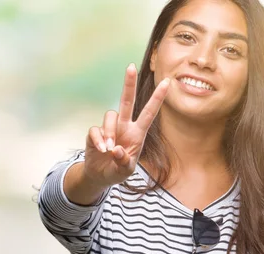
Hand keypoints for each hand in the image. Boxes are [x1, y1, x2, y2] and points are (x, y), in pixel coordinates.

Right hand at [83, 63, 169, 186]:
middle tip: (131, 66)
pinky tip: (101, 150)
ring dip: (109, 132)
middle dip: (128, 83)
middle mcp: (124, 126)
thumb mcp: (125, 171)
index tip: (167, 83)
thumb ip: (123, 162)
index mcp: (138, 133)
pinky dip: (98, 140)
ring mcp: (110, 128)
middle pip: (127, 101)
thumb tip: (115, 148)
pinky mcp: (95, 133)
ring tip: (109, 149)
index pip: (149, 112)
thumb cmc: (117, 170)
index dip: (158, 98)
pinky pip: (96, 130)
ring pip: (110, 116)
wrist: (100, 176)